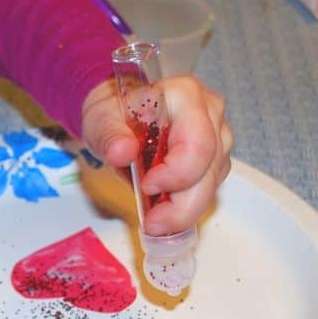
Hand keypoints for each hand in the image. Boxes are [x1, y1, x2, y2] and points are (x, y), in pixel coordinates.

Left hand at [80, 76, 232, 235]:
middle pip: (210, 169)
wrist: (120, 114)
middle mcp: (209, 114)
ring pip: (213, 184)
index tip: (147, 185)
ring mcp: (217, 137)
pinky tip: (165, 209)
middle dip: (183, 205)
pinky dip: (187, 204)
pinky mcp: (215, 159)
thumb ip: (109, 134)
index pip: (197, 142)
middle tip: (154, 222)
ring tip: (155, 218)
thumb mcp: (100, 119)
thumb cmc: (114, 113)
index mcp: (184, 95)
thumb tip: (122, 151)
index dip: (177, 173)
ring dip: (185, 208)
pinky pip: (209, 189)